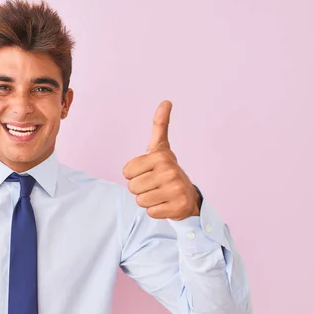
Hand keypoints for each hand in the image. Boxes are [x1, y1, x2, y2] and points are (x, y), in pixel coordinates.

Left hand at [122, 100, 199, 219]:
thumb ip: (159, 125)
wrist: (187, 195)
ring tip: (160, 194)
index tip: (149, 172)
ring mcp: (175, 190)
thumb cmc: (166, 170)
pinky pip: (151, 212)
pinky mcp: (178, 207)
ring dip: (147, 200)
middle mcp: (170, 171)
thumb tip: (166, 101)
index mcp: (161, 156)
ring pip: (140, 201)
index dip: (134, 174)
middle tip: (155, 185)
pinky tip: (166, 204)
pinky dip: (156, 211)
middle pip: (132, 187)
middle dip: (140, 188)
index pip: (126, 172)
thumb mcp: (160, 148)